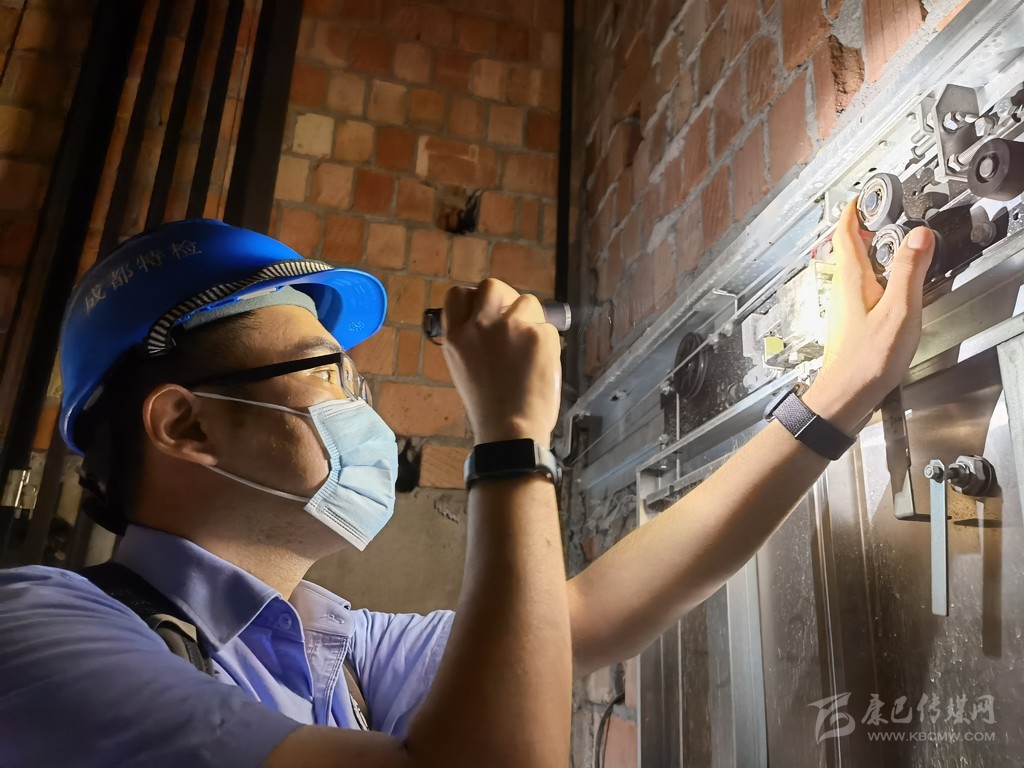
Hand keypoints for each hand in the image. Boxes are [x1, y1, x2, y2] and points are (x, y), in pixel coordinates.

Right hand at [442, 279, 561, 444]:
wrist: (511, 428)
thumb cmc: (487, 406)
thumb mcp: (462, 367)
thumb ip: (470, 339)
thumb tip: (488, 320)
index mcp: (456, 336)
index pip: (457, 295)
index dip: (473, 299)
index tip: (484, 310)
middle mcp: (480, 325)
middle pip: (492, 286)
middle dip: (505, 297)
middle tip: (513, 316)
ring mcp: (511, 326)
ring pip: (526, 301)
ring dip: (530, 317)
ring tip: (530, 345)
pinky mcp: (538, 334)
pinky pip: (546, 325)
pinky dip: (546, 340)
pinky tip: (541, 362)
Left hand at [803, 201, 933, 432]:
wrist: (845, 395)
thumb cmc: (867, 359)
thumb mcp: (899, 309)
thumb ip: (910, 271)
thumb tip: (920, 236)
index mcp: (852, 279)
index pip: (846, 235)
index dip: (853, 213)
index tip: (862, 197)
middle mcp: (843, 289)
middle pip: (848, 249)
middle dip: (862, 229)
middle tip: (879, 214)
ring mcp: (844, 306)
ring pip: (854, 269)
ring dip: (868, 252)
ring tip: (887, 243)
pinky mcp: (851, 322)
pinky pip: (860, 288)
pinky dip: (873, 276)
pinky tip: (888, 286)